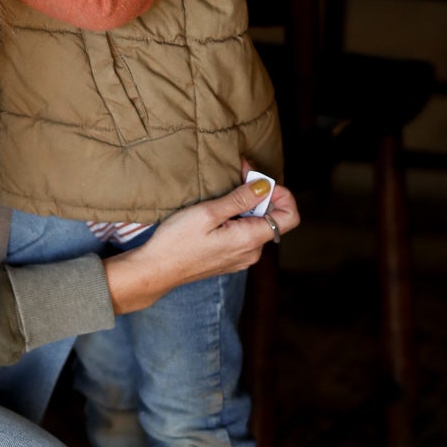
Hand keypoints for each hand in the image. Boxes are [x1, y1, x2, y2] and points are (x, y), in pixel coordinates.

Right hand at [103, 179, 300, 313]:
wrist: (156, 270)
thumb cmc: (177, 242)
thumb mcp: (208, 213)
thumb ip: (240, 199)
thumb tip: (265, 186)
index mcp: (250, 240)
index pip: (290, 217)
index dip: (283, 194)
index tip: (260, 181)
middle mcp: (252, 253)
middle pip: (272, 217)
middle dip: (259, 195)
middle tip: (238, 176)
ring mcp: (242, 258)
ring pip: (257, 225)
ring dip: (246, 206)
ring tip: (222, 195)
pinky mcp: (230, 259)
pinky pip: (244, 235)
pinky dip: (237, 219)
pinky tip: (216, 213)